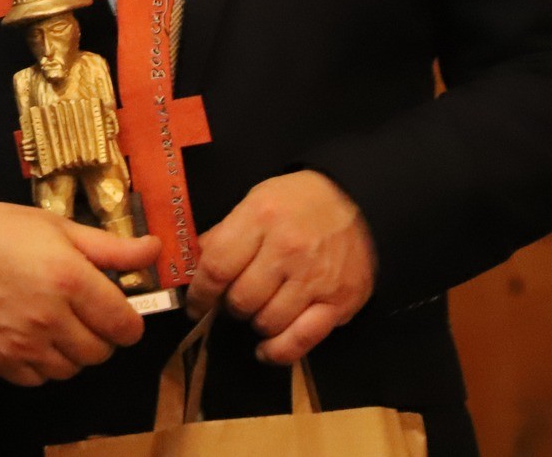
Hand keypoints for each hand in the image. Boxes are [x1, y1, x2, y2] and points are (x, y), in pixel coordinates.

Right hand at [0, 202, 160, 385]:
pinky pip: (37, 379)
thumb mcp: (58, 227)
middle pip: (100, 353)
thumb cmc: (0, 232)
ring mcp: (24, 344)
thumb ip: (110, 248)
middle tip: (80, 313)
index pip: (125, 326)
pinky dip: (40, 364)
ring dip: (70, 352)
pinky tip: (30, 337)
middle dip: (98, 335)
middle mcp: (51, 318)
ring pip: (71, 370)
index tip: (115, 311)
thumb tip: (154, 250)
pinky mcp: (0, 360)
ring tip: (52, 324)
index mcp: (71, 280)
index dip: (125, 320)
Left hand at [185, 171, 375, 365]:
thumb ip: (225, 234)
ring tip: (257, 311)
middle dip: (229, 307)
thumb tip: (196, 268)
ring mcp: (315, 279)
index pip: (217, 268)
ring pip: (267, 322)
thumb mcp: (255, 202)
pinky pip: (301, 339)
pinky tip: (266, 350)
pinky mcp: (339, 302)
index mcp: (260, 219)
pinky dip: (278, 351)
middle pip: (241, 300)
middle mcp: (287, 250)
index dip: (200, 294)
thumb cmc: (297, 201)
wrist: (356, 200)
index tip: (195, 305)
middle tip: (234, 301)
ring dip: (255, 323)